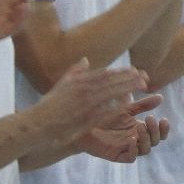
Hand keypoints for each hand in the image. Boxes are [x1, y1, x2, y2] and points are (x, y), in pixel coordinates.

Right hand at [35, 59, 149, 143]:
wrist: (37, 124)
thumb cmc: (49, 105)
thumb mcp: (61, 84)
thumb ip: (75, 71)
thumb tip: (86, 59)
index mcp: (79, 81)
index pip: (106, 73)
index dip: (122, 72)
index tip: (136, 70)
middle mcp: (84, 89)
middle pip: (113, 81)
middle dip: (131, 78)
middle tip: (146, 76)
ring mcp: (85, 104)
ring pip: (113, 93)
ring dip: (129, 88)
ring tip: (143, 86)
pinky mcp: (86, 118)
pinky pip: (107, 111)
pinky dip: (119, 106)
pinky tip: (131, 105)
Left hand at [76, 94, 170, 162]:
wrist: (83, 124)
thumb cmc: (103, 115)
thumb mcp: (126, 108)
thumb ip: (142, 105)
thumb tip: (161, 97)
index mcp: (140, 130)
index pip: (159, 133)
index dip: (164, 129)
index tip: (163, 119)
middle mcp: (137, 140)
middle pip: (155, 141)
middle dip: (156, 131)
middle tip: (149, 119)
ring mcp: (127, 148)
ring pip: (146, 150)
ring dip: (147, 139)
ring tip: (140, 127)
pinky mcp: (117, 155)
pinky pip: (131, 158)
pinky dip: (134, 150)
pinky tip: (132, 139)